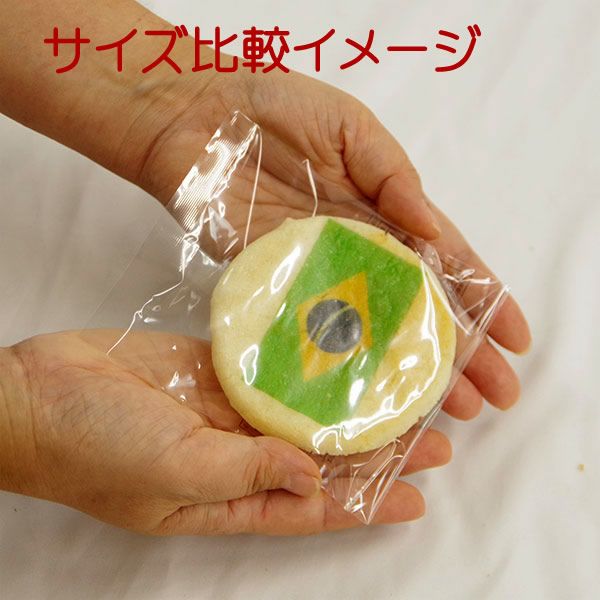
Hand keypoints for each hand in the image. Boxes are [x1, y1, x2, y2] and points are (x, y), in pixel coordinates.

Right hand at [0, 331, 449, 534]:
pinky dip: (306, 366)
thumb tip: (311, 477)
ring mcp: (228, 408)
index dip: (366, 504)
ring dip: (348, 406)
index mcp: (228, 496)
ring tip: (401, 395)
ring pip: (303, 411)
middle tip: (434, 437)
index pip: (314, 508)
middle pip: (320, 457)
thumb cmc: (92, 447)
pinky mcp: (216, 369)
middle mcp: (238, 455)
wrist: (39, 391)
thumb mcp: (171, 471)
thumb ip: (243, 473)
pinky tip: (342, 356)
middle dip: (375, 451)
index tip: (418, 497)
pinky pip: (271, 369)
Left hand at [134, 66, 530, 422]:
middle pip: (415, 308)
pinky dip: (340, 363)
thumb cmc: (276, 110)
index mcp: (384, 209)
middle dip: (457, 352)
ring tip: (441, 412)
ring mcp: (317, 274)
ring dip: (406, 370)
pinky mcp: (273, 287)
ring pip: (371, 330)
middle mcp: (358, 250)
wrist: (197, 121)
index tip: (515, 341)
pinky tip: (364, 397)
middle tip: (489, 398)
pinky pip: (312, 329)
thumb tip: (434, 231)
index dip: (483, 300)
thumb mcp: (349, 129)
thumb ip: (392, 176)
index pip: (446, 261)